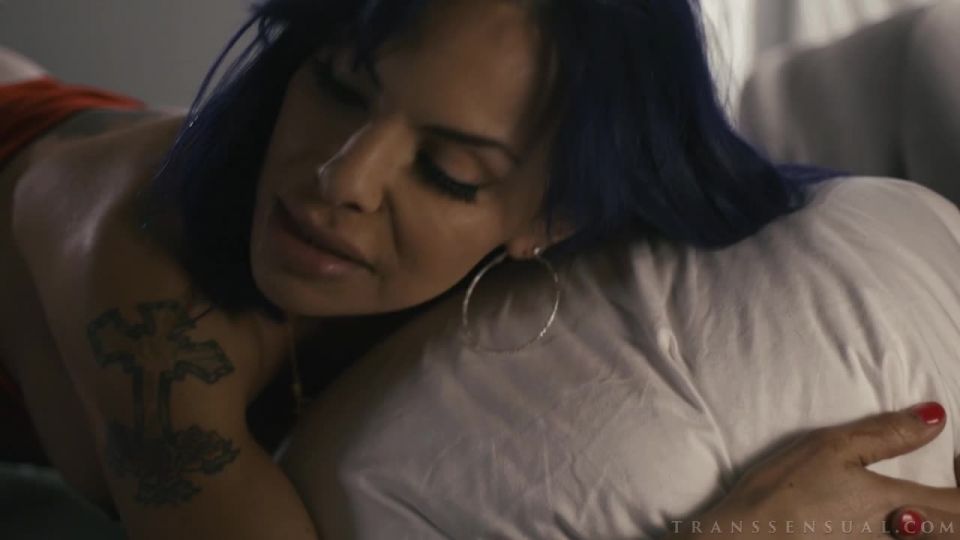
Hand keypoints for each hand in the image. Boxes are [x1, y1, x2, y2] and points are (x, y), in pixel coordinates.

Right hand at [667, 402, 959, 537]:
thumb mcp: (832, 448)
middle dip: (954, 508)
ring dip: (933, 524)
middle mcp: (902, 539)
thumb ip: (889, 434)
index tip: (954, 460)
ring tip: (911, 507)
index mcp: (902, 507)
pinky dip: (906, 534)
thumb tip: (937, 416)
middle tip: (939, 486)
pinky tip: (885, 522)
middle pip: (954, 530)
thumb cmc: (784, 492)